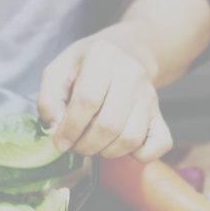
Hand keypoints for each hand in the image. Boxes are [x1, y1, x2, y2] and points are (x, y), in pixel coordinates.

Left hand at [37, 22, 172, 161]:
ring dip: (107, 152)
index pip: (87, 100)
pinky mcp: (160, 114)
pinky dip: (140, 155)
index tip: (60, 142)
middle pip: (109, 124)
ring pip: (131, 138)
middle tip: (74, 146)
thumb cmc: (87, 66)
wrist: (124, 55)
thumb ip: (49, 98)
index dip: (70, 127)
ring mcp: (149, 95)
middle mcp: (132, 73)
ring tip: (93, 145)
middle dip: (86, 145)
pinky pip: (160, 143)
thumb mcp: (59, 70)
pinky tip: (120, 147)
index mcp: (103, 55)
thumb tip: (56, 127)